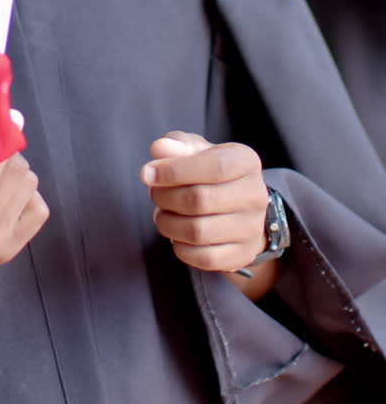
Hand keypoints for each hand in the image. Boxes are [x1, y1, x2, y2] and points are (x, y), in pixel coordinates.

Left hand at [140, 131, 268, 274]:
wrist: (238, 207)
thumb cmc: (210, 173)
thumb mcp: (196, 151)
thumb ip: (177, 145)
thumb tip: (159, 149)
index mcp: (246, 162)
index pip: (215, 167)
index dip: (175, 171)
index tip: (147, 173)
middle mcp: (255, 195)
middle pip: (200, 200)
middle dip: (165, 197)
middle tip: (154, 193)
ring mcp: (252, 228)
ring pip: (198, 232)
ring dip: (167, 223)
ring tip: (162, 213)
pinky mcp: (243, 255)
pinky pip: (203, 258)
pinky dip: (180, 247)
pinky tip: (176, 234)